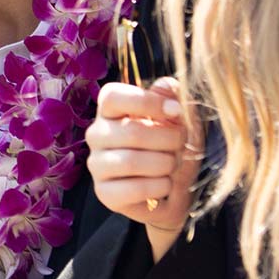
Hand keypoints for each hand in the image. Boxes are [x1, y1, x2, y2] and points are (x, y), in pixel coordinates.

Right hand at [87, 78, 201, 261]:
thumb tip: (167, 85)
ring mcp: (97, 164)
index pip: (113, 97)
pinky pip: (135, 188)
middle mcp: (97, 134)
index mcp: (109, 110)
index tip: (176, 111)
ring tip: (172, 165)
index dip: (148, 102)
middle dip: (168, 140)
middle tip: (181, 145)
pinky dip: (159, 186)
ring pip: (132, 161)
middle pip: (131, 131)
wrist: (175, 190)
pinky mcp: (104, 193)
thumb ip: (172, 97)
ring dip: (165, 164)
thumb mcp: (179, 118)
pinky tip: (164, 184)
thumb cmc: (172, 147)